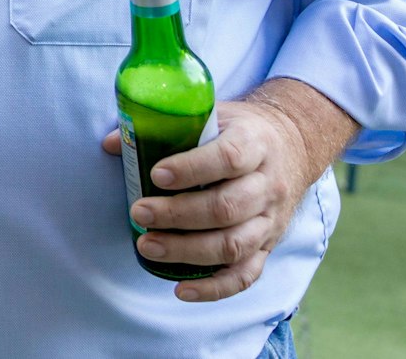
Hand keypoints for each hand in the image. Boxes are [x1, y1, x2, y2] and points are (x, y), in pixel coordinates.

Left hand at [99, 81, 356, 300]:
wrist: (293, 145)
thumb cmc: (237, 130)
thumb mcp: (211, 115)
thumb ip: (164, 127)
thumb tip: (112, 144)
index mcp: (254, 144)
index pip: (228, 158)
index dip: (191, 168)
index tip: (156, 175)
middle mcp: (268, 184)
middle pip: (227, 207)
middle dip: (178, 214)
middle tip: (138, 212)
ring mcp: (271, 219)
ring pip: (234, 244)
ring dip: (187, 250)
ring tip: (147, 246)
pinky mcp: (268, 245)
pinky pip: (247, 274)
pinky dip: (215, 288)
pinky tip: (181, 290)